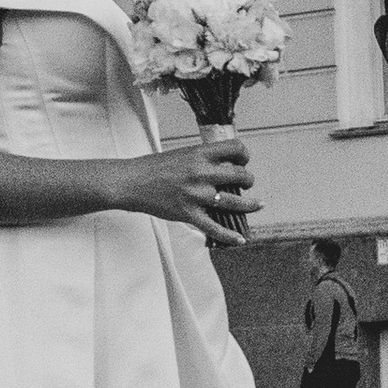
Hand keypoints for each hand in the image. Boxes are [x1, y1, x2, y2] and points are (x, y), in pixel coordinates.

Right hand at [134, 132, 258, 243]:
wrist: (131, 182)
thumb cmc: (153, 167)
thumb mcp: (181, 154)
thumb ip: (202, 159)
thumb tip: (223, 165)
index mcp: (199, 154)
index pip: (235, 148)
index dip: (244, 155)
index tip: (243, 161)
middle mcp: (201, 173)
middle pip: (241, 176)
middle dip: (249, 180)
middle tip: (246, 183)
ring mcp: (196, 195)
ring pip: (235, 202)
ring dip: (250, 205)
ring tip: (256, 205)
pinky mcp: (188, 213)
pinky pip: (215, 228)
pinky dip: (230, 236)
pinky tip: (240, 239)